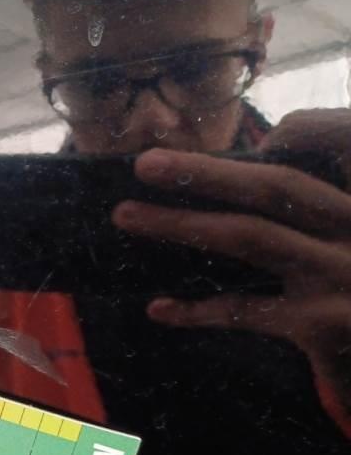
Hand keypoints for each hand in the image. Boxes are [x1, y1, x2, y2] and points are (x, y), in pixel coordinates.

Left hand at [112, 108, 350, 413]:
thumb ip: (320, 203)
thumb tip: (257, 159)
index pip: (345, 137)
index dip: (303, 129)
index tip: (262, 133)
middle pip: (274, 186)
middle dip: (203, 172)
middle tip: (144, 164)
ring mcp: (343, 277)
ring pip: (249, 237)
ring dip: (179, 224)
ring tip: (126, 216)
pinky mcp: (322, 326)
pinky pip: (244, 309)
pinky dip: (197, 310)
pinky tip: (158, 308)